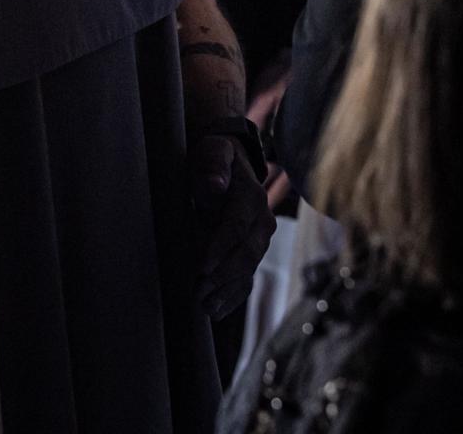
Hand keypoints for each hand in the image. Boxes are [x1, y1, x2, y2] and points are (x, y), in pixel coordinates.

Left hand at [191, 133, 274, 318]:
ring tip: (206, 307)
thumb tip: (215, 185)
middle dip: (223, 275)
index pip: (236, 226)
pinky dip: (233, 295)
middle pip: (246, 253)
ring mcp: (260, 239)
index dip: (219, 247)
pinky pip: (248, 277)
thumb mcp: (212, 152)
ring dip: (227, 290)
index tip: (201, 266)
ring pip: (248, 270)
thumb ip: (213, 165)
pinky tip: (216, 310)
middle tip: (200, 292)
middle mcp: (262, 221)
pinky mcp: (253, 251)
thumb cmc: (215, 157)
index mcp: (251, 197)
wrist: (232, 162)